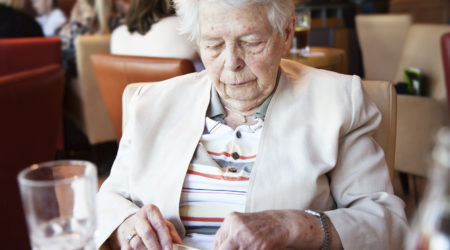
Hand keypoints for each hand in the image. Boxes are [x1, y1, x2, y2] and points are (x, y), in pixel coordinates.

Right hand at [114, 204, 181, 249]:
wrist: (128, 225)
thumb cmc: (150, 224)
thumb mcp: (162, 223)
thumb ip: (171, 233)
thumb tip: (179, 245)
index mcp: (150, 211)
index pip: (159, 224)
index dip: (165, 238)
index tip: (169, 248)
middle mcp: (138, 218)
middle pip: (147, 233)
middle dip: (155, 246)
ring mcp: (128, 230)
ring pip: (137, 243)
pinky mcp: (122, 241)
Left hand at [213, 210, 333, 249]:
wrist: (285, 223)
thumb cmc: (263, 225)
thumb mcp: (242, 225)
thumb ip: (229, 236)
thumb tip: (217, 248)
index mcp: (231, 220)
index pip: (216, 244)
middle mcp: (237, 227)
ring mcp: (248, 237)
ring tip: (250, 248)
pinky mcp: (259, 246)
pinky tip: (258, 248)